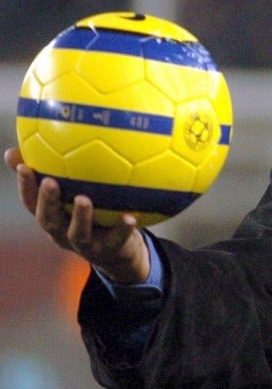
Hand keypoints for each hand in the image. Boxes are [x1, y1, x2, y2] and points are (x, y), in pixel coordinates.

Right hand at [5, 147, 149, 283]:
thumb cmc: (96, 214)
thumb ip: (62, 170)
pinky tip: (130, 217)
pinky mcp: (109, 251)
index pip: (32, 202)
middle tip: (50, 182)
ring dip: (79, 216)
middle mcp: (63, 232)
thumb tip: (48, 137)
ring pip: (77, 233)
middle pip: (48, 219)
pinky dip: (122, 229)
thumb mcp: (77, 193)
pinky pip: (116, 240)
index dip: (25, 186)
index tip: (24, 166)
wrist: (120, 252)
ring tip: (83, 199)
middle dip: (46, 201)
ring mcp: (85, 244)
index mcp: (53, 217)